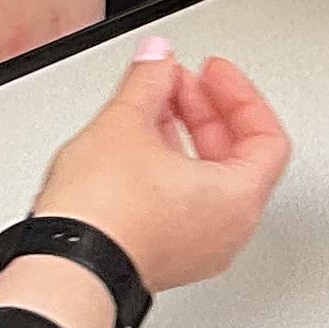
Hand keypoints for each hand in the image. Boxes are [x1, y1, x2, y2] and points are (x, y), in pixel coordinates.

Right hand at [25, 38, 292, 293]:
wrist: (62, 269)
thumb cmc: (102, 216)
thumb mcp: (125, 124)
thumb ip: (148, 81)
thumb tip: (157, 58)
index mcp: (238, 200)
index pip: (265, 136)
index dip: (239, 94)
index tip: (214, 73)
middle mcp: (226, 231)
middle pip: (236, 157)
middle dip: (204, 110)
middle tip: (175, 81)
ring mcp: (196, 250)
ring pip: (206, 180)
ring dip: (183, 136)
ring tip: (149, 106)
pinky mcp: (164, 257)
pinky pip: (182, 204)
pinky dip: (167, 169)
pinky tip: (135, 147)